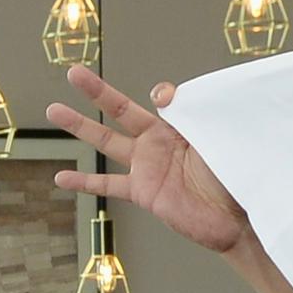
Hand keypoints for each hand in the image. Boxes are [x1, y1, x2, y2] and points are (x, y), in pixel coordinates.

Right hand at [46, 64, 260, 260]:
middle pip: (119, 110)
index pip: (160, 98)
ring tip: (54, 110)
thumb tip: (160, 91)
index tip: (160, 96)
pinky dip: (84, 181)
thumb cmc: (236, 175)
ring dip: (79, 126)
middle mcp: (159, 142)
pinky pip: (108, 184)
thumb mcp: (215, 136)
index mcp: (179, 125)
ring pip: (106, 141)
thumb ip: (189, 113)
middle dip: (95, 92)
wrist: (238, 219)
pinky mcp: (143, 192)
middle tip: (72, 73)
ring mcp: (147, 167)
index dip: (160, 94)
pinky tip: (61, 177)